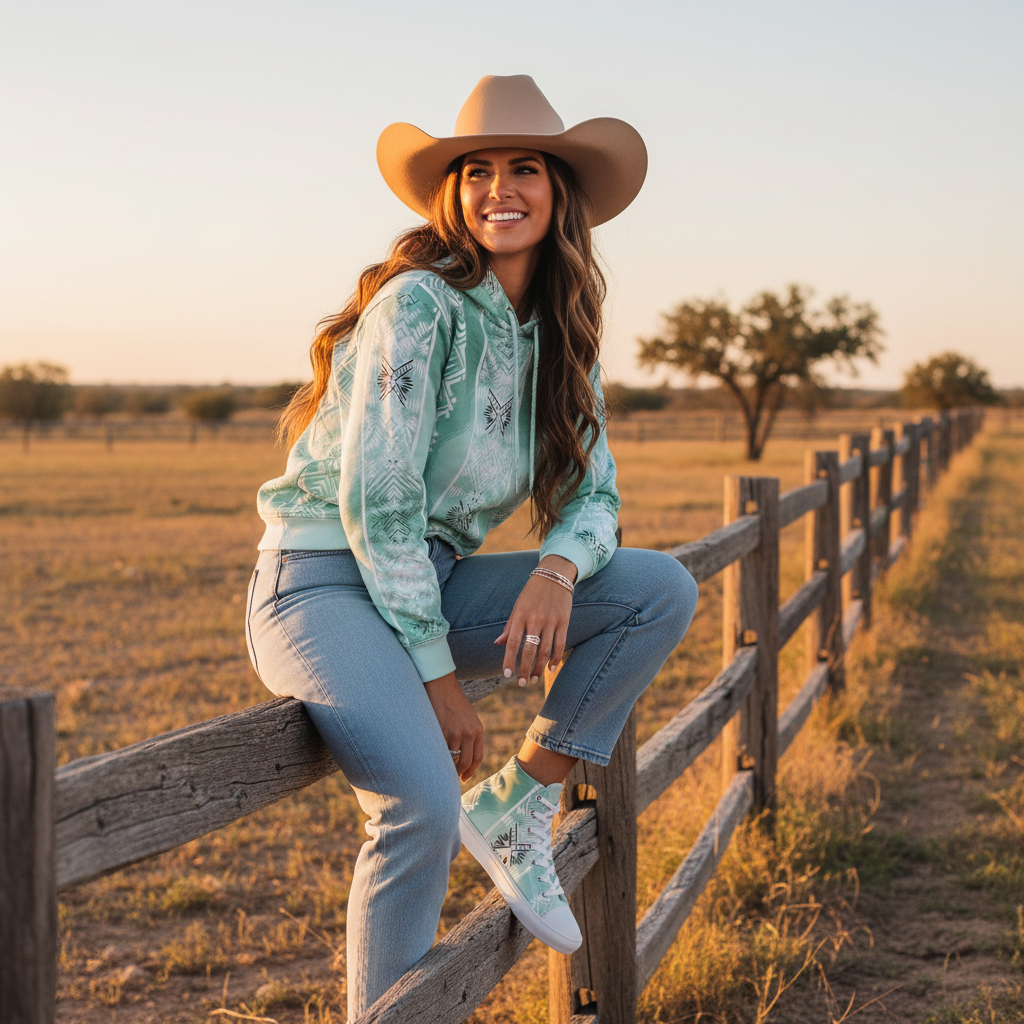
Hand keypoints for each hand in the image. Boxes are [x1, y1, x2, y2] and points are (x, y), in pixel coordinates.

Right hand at [424, 672, 483, 781]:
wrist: (442, 685)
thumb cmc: (454, 701)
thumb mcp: (468, 717)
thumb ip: (469, 734)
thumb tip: (462, 755)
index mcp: (478, 729)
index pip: (478, 757)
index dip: (471, 771)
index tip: (465, 777)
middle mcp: (469, 733)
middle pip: (466, 762)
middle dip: (459, 773)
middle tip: (452, 778)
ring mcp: (455, 733)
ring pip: (451, 759)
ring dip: (447, 766)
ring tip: (441, 768)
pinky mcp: (441, 731)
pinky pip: (440, 751)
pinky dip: (438, 756)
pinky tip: (434, 758)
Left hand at [494, 555, 576, 686]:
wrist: (554, 575)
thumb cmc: (532, 592)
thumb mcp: (517, 606)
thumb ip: (509, 626)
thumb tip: (498, 644)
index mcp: (521, 616)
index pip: (513, 642)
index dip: (509, 660)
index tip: (507, 675)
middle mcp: (535, 619)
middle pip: (530, 650)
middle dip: (525, 669)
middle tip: (522, 683)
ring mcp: (551, 621)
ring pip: (545, 651)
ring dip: (539, 668)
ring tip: (534, 679)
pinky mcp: (564, 622)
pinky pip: (560, 644)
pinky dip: (556, 659)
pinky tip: (551, 669)